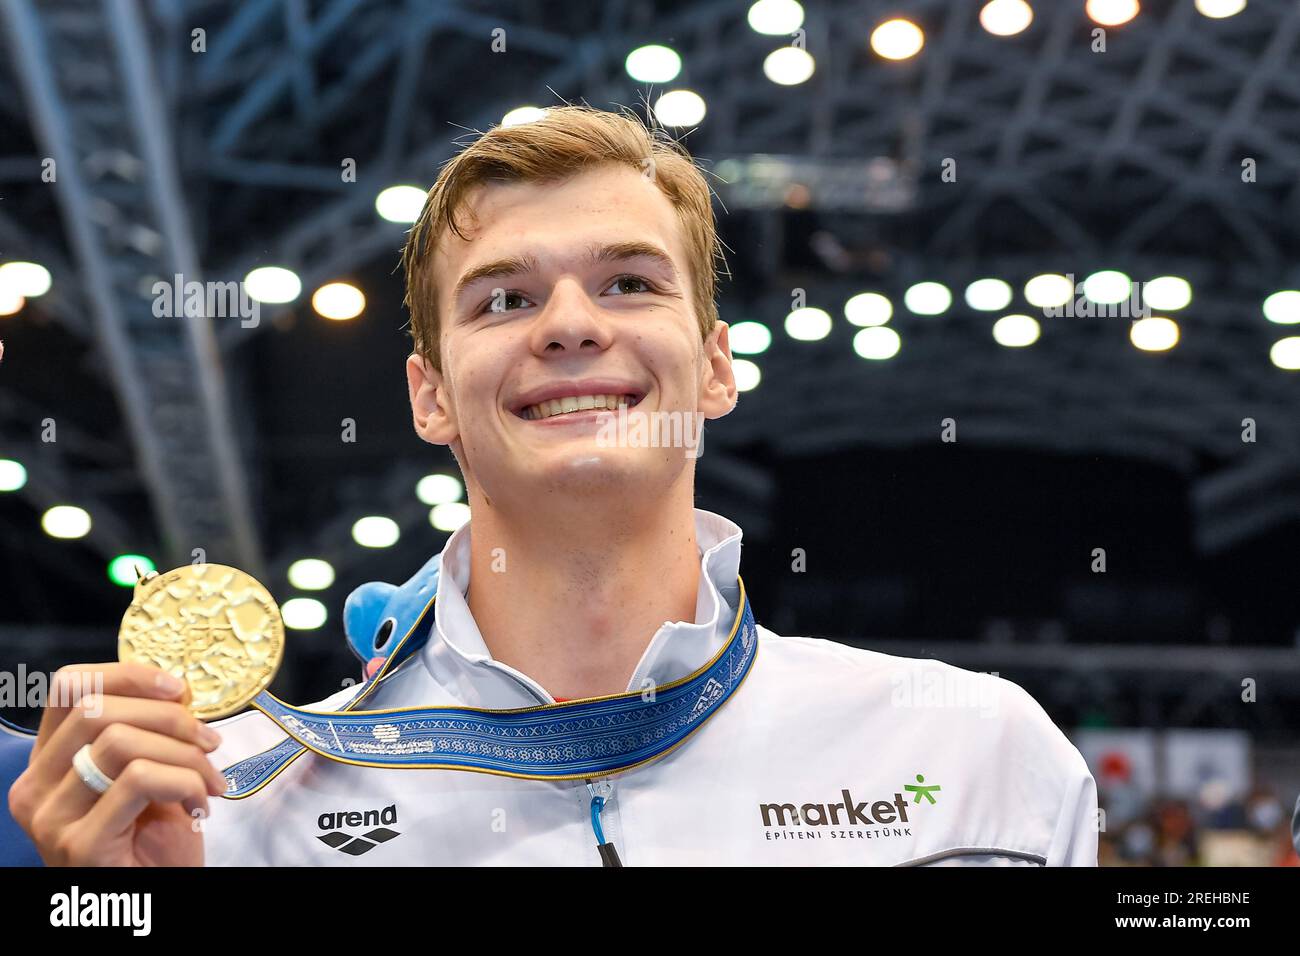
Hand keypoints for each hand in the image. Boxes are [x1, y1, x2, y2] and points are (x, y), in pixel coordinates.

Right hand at [7, 662, 226, 865]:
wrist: (155, 899)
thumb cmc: (153, 841)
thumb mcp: (149, 771)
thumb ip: (148, 731)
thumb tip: (174, 689)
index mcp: (48, 762)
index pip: (69, 689)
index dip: (126, 675)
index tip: (176, 689)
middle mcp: (36, 788)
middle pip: (97, 710)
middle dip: (169, 718)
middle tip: (209, 743)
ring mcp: (50, 819)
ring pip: (119, 743)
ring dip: (185, 754)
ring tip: (210, 780)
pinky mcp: (79, 845)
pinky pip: (139, 780)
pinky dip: (185, 782)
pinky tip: (200, 806)